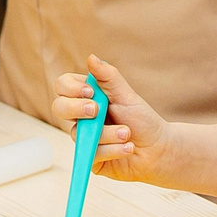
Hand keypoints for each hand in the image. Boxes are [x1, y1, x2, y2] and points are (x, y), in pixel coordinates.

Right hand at [43, 57, 178, 183]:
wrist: (157, 150)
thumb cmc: (142, 120)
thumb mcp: (127, 96)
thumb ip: (109, 78)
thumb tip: (91, 57)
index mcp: (87, 97)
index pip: (63, 86)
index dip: (71, 89)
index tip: (90, 92)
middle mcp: (81, 117)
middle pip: (59, 108)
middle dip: (76, 109)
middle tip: (97, 111)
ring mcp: (84, 138)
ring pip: (79, 134)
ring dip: (108, 133)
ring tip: (128, 134)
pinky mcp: (90, 158)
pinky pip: (91, 154)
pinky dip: (112, 150)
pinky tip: (128, 148)